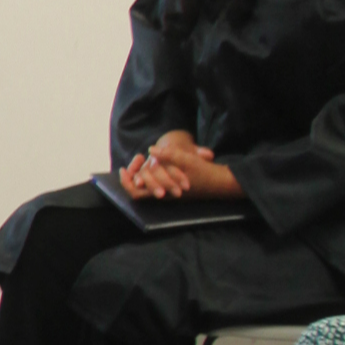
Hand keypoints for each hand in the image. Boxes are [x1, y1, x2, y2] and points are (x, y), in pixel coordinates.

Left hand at [119, 130, 239, 200]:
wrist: (221, 182)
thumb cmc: (204, 172)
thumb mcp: (187, 160)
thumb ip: (169, 155)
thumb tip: (151, 150)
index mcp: (164, 192)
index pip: (136, 194)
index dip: (126, 183)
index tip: (124, 168)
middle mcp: (164, 195)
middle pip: (137, 190)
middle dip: (132, 175)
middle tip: (137, 157)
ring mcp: (168, 193)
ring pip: (146, 186)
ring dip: (141, 172)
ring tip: (142, 157)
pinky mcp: (173, 188)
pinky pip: (155, 183)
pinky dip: (150, 173)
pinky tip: (153, 160)